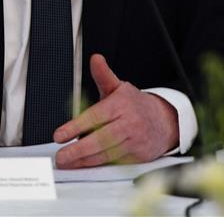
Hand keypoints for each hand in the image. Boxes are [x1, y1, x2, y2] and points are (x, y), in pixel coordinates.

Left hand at [53, 54, 178, 168]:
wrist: (164, 121)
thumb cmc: (135, 106)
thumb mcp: (119, 87)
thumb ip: (103, 75)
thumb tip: (95, 59)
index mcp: (121, 105)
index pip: (95, 117)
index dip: (75, 127)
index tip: (59, 135)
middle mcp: (129, 123)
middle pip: (100, 139)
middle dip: (78, 150)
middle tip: (60, 155)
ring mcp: (134, 141)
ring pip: (106, 154)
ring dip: (84, 160)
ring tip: (67, 162)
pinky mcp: (137, 156)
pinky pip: (114, 162)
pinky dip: (96, 164)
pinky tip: (82, 165)